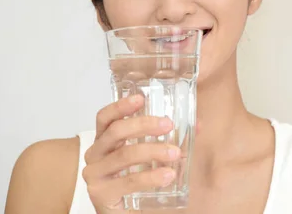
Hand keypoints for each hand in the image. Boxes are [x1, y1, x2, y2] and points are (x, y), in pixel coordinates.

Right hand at [82, 95, 179, 211]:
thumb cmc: (134, 181)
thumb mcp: (150, 157)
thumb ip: (170, 139)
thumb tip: (197, 125)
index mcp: (104, 141)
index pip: (105, 117)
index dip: (121, 106)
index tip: (140, 98)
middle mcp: (94, 154)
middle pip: (116, 131)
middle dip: (144, 125)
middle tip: (168, 125)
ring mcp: (95, 174)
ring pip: (125, 155)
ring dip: (153, 151)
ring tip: (174, 153)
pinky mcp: (100, 194)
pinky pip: (128, 181)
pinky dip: (151, 177)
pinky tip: (167, 175)